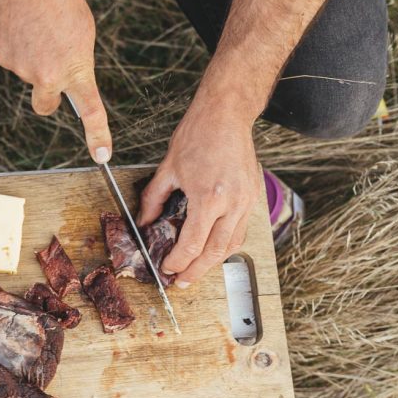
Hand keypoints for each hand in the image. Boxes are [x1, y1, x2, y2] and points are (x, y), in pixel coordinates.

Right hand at [0, 0, 111, 162]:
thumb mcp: (83, 33)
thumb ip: (75, 62)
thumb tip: (63, 76)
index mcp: (76, 70)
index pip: (91, 111)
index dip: (98, 136)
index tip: (101, 157)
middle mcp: (47, 77)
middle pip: (45, 105)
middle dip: (47, 96)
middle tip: (49, 70)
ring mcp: (21, 69)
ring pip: (27, 75)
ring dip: (31, 58)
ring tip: (37, 28)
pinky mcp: (1, 57)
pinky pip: (12, 57)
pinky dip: (15, 45)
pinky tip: (20, 25)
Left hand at [138, 94, 261, 287]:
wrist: (227, 115)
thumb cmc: (198, 135)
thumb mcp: (168, 168)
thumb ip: (154, 199)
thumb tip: (145, 222)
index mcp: (208, 197)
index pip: (192, 244)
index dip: (177, 262)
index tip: (167, 267)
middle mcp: (231, 203)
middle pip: (215, 253)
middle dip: (196, 272)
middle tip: (182, 282)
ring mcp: (246, 201)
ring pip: (232, 245)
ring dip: (213, 262)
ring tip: (196, 270)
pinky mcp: (252, 196)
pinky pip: (241, 230)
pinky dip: (226, 244)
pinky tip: (213, 248)